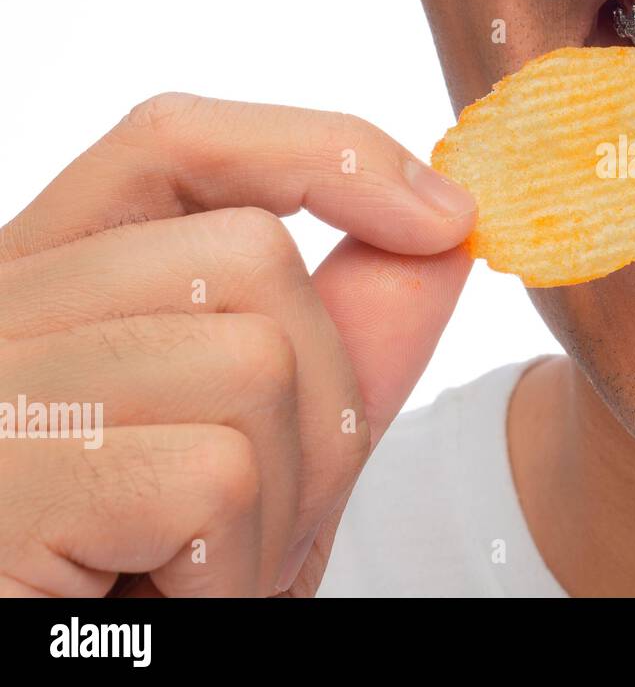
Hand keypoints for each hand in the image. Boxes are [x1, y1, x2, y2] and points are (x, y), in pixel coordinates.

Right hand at [0, 93, 475, 595]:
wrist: (82, 672)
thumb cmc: (160, 582)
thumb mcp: (274, 447)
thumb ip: (348, 332)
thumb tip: (445, 228)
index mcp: (45, 283)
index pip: (177, 144)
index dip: (322, 151)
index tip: (445, 215)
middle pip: (249, 254)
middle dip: (322, 399)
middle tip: (258, 512)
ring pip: (250, 360)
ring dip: (281, 498)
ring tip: (200, 566)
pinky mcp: (1, 484)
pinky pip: (217, 476)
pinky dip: (237, 564)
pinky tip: (166, 602)